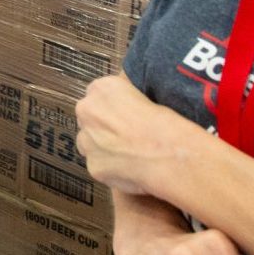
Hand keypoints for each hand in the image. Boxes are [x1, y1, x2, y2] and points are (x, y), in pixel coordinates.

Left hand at [73, 74, 204, 199]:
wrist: (166, 153)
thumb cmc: (164, 123)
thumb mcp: (147, 92)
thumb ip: (127, 91)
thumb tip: (126, 93)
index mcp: (101, 88)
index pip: (99, 95)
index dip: (113, 107)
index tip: (126, 115)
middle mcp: (86, 110)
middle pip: (89, 117)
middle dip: (104, 126)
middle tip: (127, 135)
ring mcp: (86, 139)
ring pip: (89, 141)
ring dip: (103, 145)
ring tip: (129, 152)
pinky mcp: (93, 164)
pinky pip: (98, 164)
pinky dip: (110, 166)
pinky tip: (129, 166)